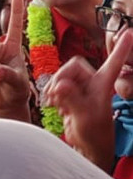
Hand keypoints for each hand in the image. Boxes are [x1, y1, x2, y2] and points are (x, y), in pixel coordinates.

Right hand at [44, 32, 132, 169]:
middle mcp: (92, 83)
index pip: (113, 62)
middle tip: (57, 94)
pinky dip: (52, 95)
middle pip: (72, 66)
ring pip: (61, 76)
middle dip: (61, 78)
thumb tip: (60, 85)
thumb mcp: (83, 115)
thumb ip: (71, 98)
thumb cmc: (94, 133)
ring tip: (56, 103)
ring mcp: (80, 89)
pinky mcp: (70, 96)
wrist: (87, 147)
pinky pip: (56, 86)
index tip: (129, 31)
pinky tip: (55, 106)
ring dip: (55, 88)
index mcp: (103, 84)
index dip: (121, 48)